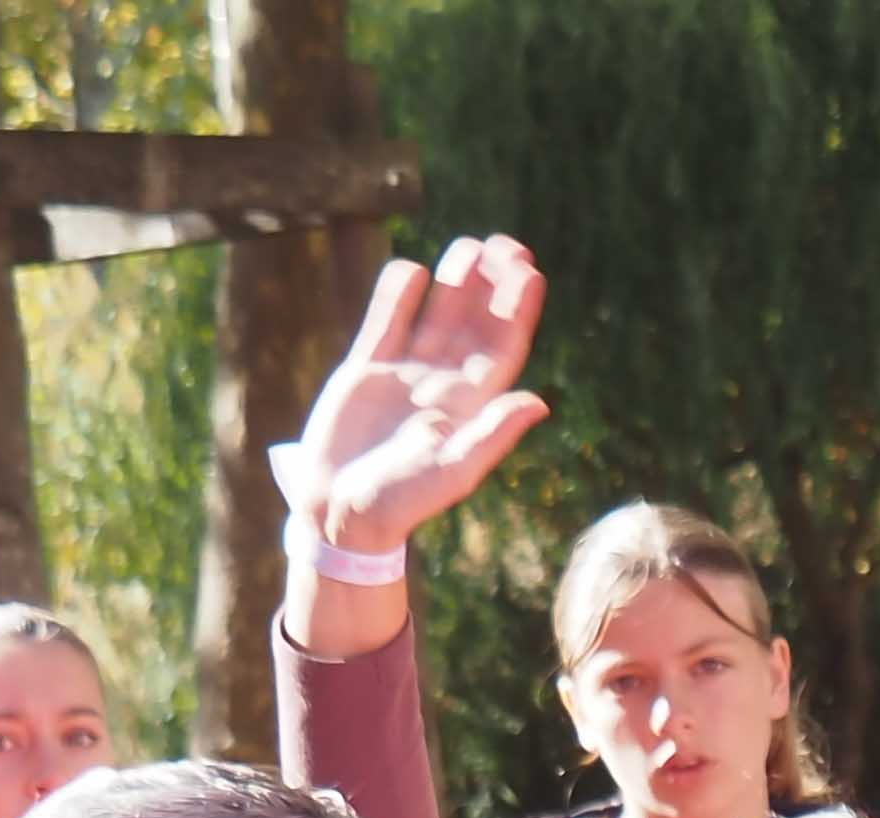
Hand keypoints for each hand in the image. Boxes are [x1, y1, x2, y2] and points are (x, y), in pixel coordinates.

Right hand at [273, 237, 549, 560]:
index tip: (530, 272)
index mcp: (470, 408)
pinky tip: (413, 267)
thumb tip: (539, 402)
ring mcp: (404, 375)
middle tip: (508, 244)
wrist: (340, 511)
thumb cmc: (400, 502)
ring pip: (435, 316)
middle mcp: (442, 387)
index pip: (502, 349)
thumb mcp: (453, 471)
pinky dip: (397, 294)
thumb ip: (492, 435)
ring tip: (471, 245)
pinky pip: (386, 321)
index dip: (517, 311)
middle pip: (474, 325)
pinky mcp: (364, 370)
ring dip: (454, 282)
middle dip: (492, 286)